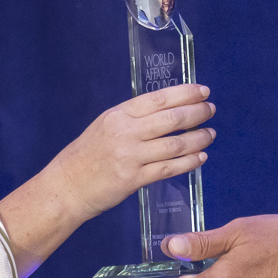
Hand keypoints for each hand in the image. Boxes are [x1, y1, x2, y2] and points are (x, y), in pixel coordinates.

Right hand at [0, 85, 214, 277]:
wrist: (66, 186)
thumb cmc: (86, 156)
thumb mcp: (105, 126)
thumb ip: (132, 119)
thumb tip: (166, 111)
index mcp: (118, 115)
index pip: (159, 99)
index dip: (185, 93)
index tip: (203, 91)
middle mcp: (125, 132)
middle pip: (171, 119)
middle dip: (197, 113)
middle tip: (211, 110)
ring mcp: (130, 156)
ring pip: (175, 144)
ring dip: (198, 138)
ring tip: (210, 134)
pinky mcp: (133, 179)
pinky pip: (169, 168)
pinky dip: (189, 162)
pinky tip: (200, 157)